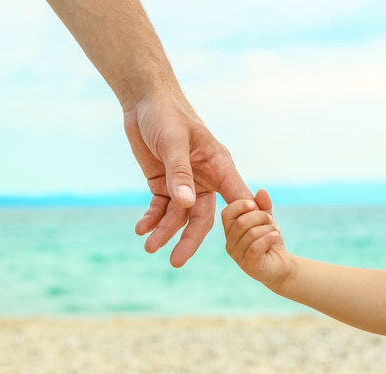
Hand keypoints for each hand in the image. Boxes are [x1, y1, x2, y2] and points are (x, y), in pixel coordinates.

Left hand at [123, 92, 252, 266]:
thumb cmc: (167, 113)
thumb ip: (179, 173)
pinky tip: (141, 229)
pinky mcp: (163, 183)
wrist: (143, 100)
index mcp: (219, 166)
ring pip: (178, 216)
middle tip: (176, 261)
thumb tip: (185, 205)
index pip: (236, 200)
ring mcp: (184, 183)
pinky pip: (160, 207)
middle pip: (202, 217)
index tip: (244, 246)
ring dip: (165, 231)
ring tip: (149, 246)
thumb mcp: (173, 142)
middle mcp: (205, 179)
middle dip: (189, 239)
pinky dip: (151, 219)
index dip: (241, 223)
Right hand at [222, 189, 291, 284]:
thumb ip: (264, 206)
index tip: (255, 204)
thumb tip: (261, 191)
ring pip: (251, 233)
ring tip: (275, 231)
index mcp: (231, 230)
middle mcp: (230, 243)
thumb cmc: (269, 241)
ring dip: (268, 228)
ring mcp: (238, 256)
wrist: (281, 265)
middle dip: (260, 217)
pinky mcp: (249, 265)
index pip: (227, 213)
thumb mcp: (267, 220)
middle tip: (271, 220)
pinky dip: (269, 238)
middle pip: (241, 222)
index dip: (240, 205)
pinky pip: (256, 247)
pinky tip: (276, 235)